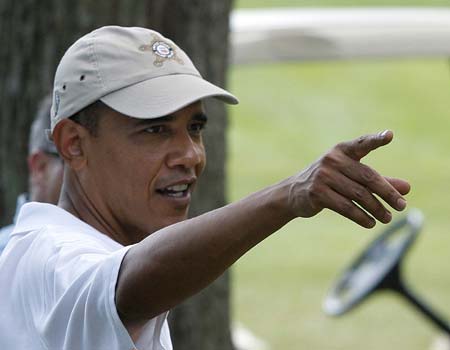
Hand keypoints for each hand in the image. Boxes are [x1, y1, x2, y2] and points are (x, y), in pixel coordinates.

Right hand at [287, 130, 409, 227]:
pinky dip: (361, 216)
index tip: (389, 136)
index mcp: (342, 151)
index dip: (375, 140)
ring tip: (387, 218)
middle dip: (387, 193)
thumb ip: (379, 181)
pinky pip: (346, 207)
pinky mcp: (317, 193)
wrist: (294, 193)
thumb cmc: (329, 181)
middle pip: (367, 177)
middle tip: (402, 206)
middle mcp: (332, 160)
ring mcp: (323, 176)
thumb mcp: (352, 177)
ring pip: (358, 195)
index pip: (361, 144)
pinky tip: (370, 223)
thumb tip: (407, 188)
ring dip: (376, 209)